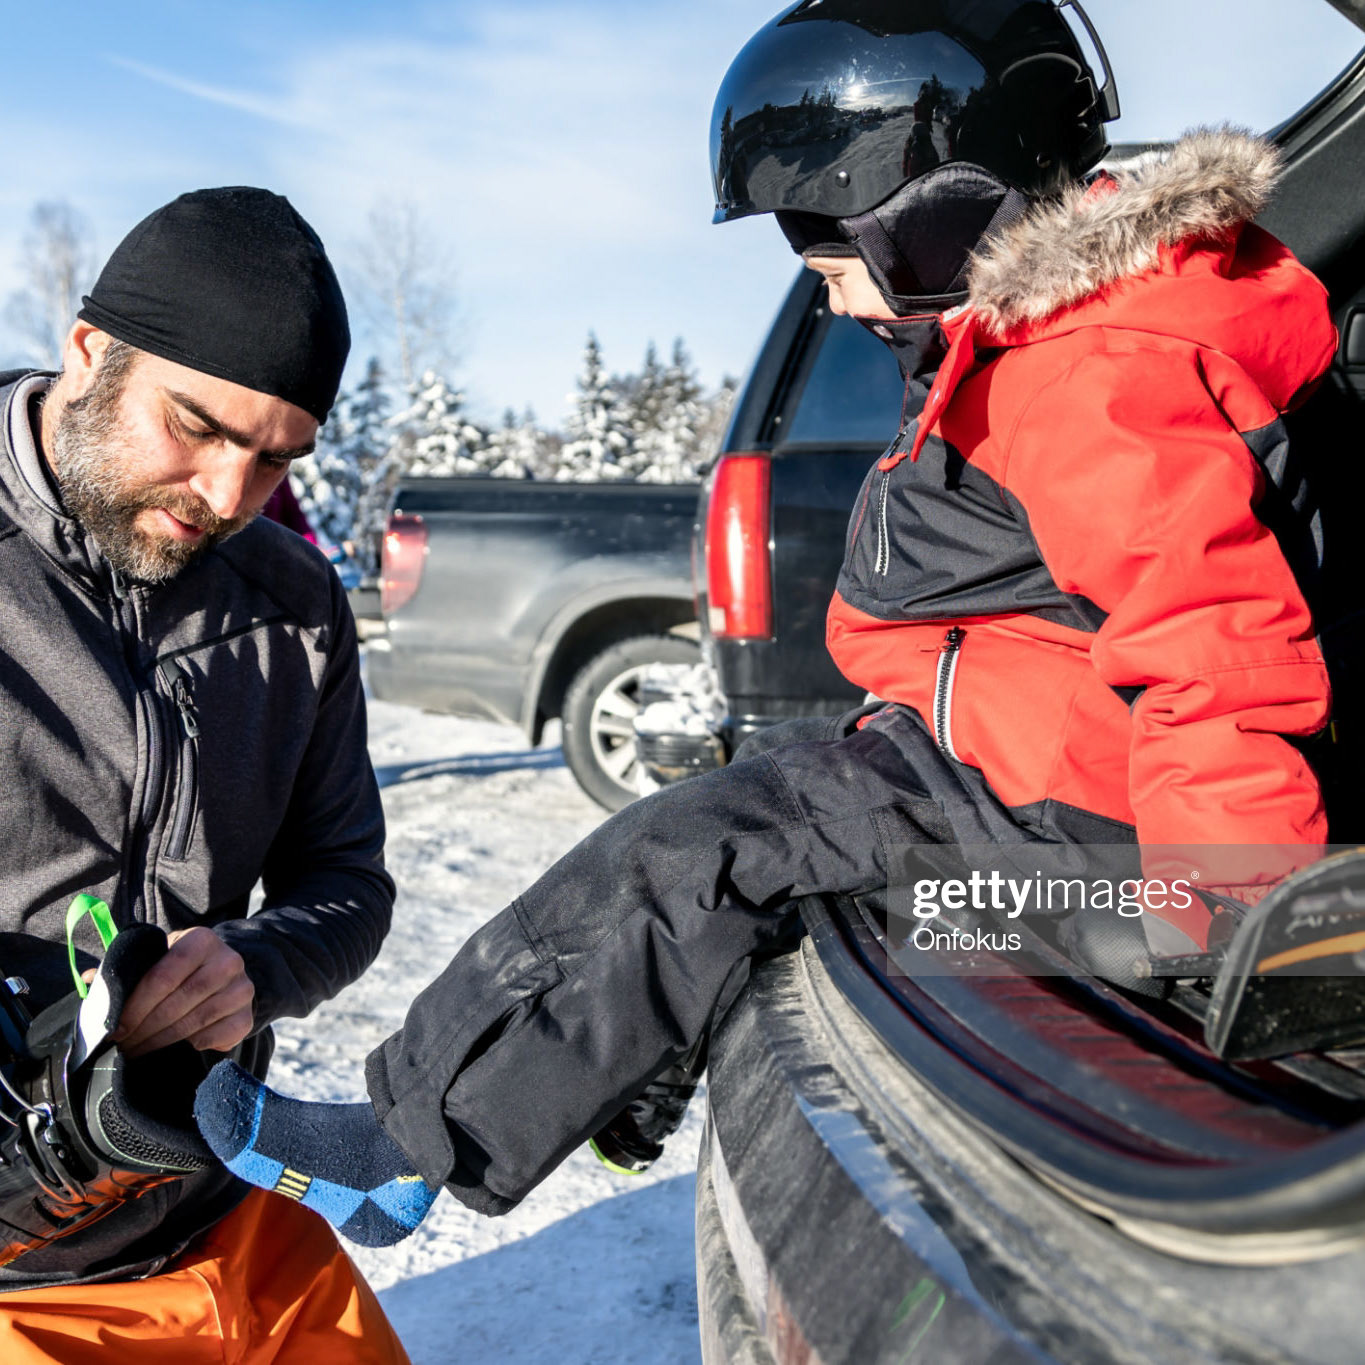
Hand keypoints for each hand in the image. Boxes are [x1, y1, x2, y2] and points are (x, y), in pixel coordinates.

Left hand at [111, 928, 254, 1056]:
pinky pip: (218, 1036)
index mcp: (201, 940)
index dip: (136, 1005)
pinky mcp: (247, 1015)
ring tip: (141, 1052)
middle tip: (124, 1046)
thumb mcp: (157, 959)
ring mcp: (242, 989)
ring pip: (197, 1021)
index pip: (164, 975)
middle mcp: (228, 960)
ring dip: (164, 1041)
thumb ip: (127, 967)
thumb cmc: (180, 970)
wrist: (223, 977)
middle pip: (181, 1000)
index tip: (115, 1028)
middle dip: (146, 1028)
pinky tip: (176, 1050)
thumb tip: (89, 979)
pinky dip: (193, 1045)